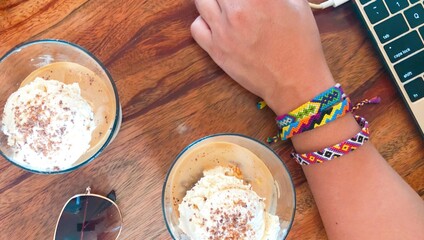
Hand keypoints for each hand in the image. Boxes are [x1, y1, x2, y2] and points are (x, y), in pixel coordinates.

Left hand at [191, 0, 334, 114]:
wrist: (293, 81)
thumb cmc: (301, 43)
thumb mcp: (298, 5)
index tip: (248, 0)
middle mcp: (236, 10)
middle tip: (235, 3)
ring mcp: (222, 31)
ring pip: (201, 0)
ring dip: (213, 0)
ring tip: (224, 6)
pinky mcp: (215, 50)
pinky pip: (196, 27)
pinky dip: (203, 21)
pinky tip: (216, 23)